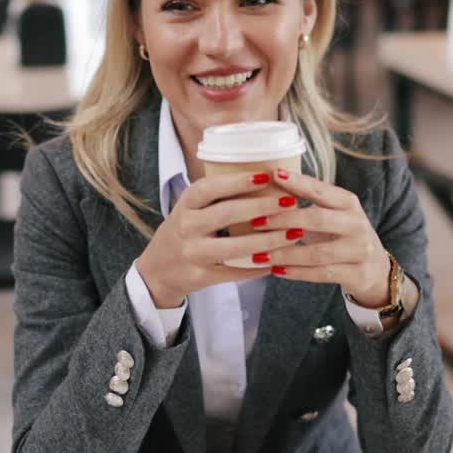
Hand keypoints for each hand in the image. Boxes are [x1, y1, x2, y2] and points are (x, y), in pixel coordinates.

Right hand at [136, 172, 302, 308]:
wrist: (159, 270)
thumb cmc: (187, 230)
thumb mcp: (192, 208)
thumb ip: (218, 195)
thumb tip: (267, 176)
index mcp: (186, 204)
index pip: (210, 188)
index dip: (237, 181)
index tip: (265, 175)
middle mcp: (186, 227)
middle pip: (226, 214)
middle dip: (261, 206)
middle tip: (289, 202)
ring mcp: (192, 253)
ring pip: (234, 247)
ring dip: (267, 241)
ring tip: (293, 233)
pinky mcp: (201, 276)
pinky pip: (235, 272)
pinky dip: (259, 267)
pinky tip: (279, 259)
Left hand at [260, 169, 391, 307]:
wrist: (375, 269)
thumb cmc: (342, 235)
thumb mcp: (332, 214)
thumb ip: (308, 201)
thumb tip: (271, 180)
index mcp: (349, 204)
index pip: (322, 190)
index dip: (298, 182)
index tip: (273, 175)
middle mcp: (358, 224)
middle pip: (318, 219)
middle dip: (284, 220)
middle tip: (256, 221)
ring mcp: (360, 250)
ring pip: (317, 252)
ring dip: (285, 253)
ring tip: (259, 254)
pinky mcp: (358, 274)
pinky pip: (322, 274)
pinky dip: (296, 272)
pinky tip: (276, 270)